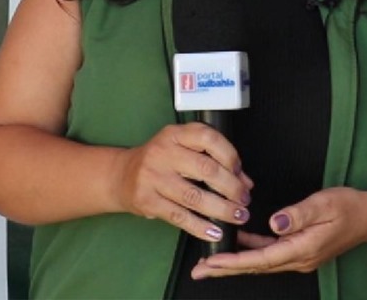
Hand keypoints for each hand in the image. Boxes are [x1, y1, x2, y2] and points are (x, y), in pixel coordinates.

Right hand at [112, 122, 252, 243]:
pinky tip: (215, 231)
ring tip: (238, 216)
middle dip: (232, 187)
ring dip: (221, 209)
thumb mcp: (184, 150)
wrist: (121, 176)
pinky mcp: (146, 201)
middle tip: (245, 200)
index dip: (230, 156)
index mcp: (176, 134)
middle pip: (206, 169)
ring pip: (194, 196)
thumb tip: (246, 182)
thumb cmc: (162, 161)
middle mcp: (163, 153)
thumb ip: (215, 161)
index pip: (209, 138)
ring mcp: (152, 177)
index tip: (241, 173)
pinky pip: (179, 216)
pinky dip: (200, 226)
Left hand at [190, 186, 366, 277]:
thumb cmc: (351, 208)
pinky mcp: (300, 251)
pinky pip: (270, 254)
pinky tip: (239, 244)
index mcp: (303, 248)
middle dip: (225, 268)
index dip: (234, 261)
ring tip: (210, 261)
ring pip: (260, 263)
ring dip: (235, 262)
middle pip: (255, 267)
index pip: (261, 259)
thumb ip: (299, 214)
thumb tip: (274, 222)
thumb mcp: (325, 203)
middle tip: (199, 270)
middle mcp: (299, 259)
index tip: (211, 262)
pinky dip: (251, 252)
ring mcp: (299, 257)